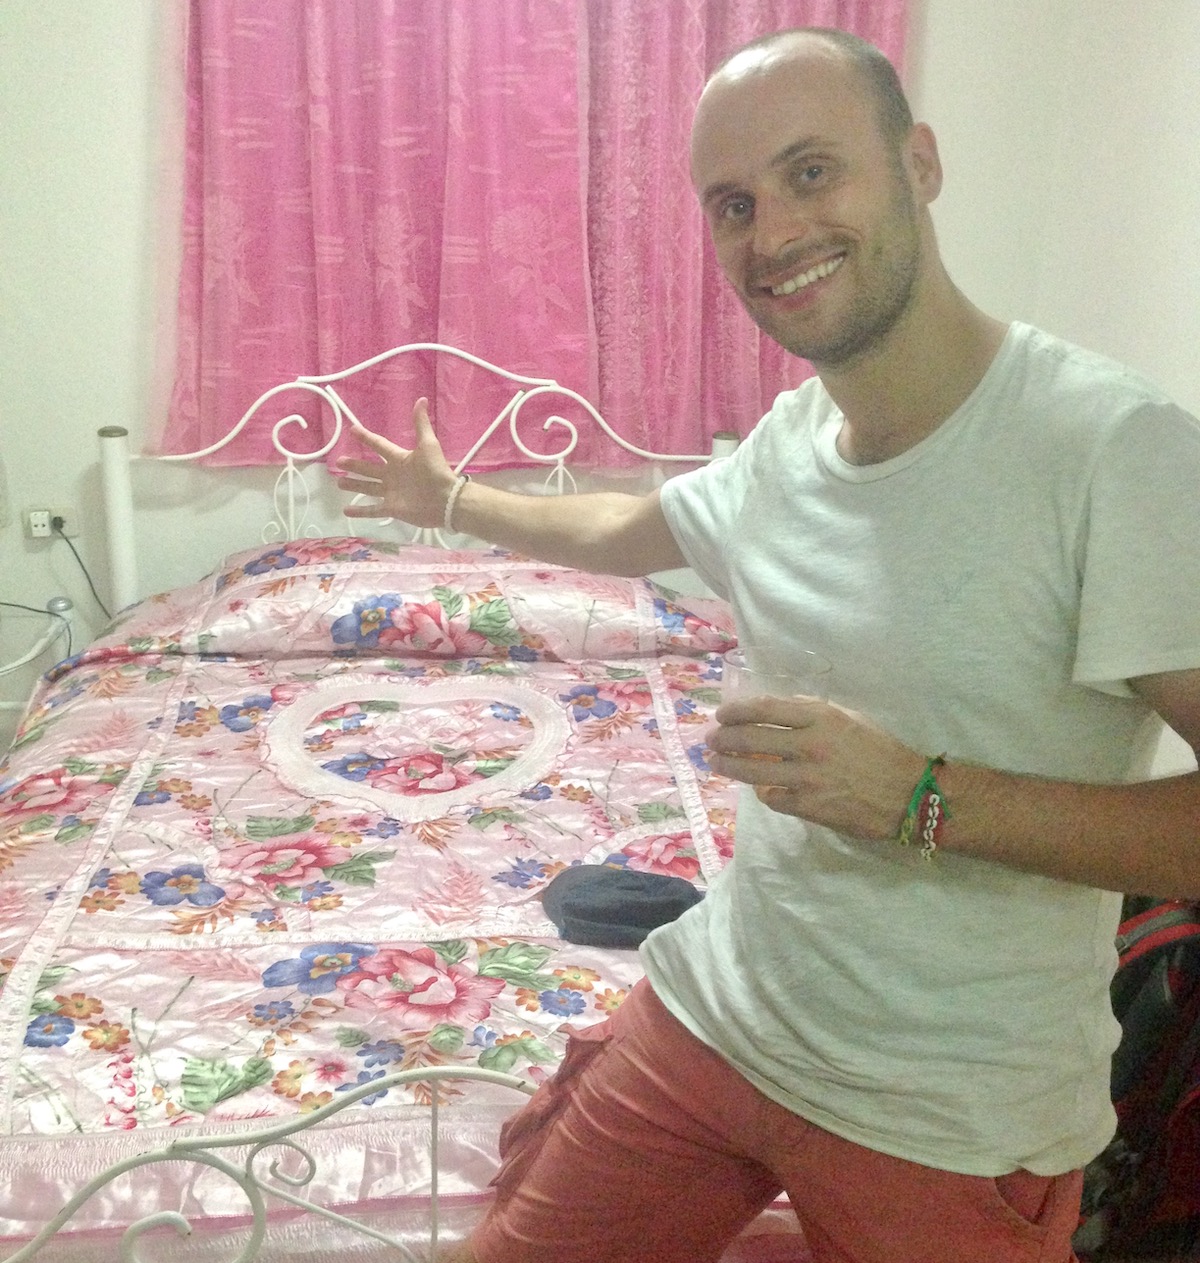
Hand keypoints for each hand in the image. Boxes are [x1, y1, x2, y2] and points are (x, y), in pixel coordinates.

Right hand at [336, 398, 457, 527]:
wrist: (446, 500)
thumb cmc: (436, 471)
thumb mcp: (428, 444)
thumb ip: (421, 423)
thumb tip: (421, 399)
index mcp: (399, 459)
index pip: (379, 446)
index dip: (367, 438)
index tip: (353, 430)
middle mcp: (393, 475)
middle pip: (369, 468)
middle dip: (355, 464)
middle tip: (339, 461)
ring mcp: (391, 493)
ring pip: (368, 487)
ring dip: (354, 484)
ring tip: (339, 481)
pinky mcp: (392, 509)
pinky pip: (373, 509)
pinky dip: (360, 511)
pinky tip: (345, 510)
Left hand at [706, 695, 924, 838]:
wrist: (909, 794)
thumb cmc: (880, 751)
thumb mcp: (849, 719)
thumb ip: (813, 713)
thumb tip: (778, 711)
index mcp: (820, 717)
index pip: (764, 709)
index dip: (736, 711)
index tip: (721, 715)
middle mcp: (809, 745)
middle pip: (749, 739)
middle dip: (723, 739)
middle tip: (711, 741)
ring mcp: (806, 778)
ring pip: (752, 771)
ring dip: (729, 766)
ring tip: (716, 763)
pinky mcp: (809, 806)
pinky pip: (773, 798)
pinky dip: (764, 792)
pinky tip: (760, 789)